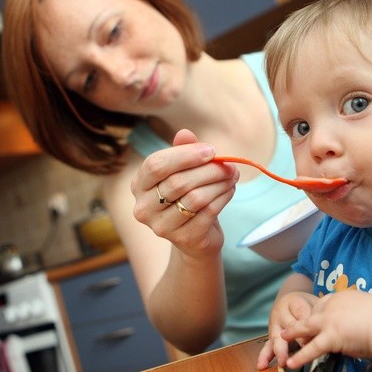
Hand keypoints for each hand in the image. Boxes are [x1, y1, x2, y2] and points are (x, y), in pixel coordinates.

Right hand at [130, 129, 238, 257]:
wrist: (196, 236)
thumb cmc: (187, 197)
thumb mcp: (184, 172)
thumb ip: (183, 151)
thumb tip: (184, 133)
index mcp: (138, 185)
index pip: (156, 164)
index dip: (185, 155)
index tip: (211, 151)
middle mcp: (144, 208)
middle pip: (178, 182)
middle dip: (209, 170)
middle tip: (229, 165)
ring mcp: (161, 227)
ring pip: (195, 198)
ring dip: (219, 183)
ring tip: (232, 176)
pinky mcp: (184, 238)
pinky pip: (208, 212)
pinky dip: (223, 197)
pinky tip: (230, 190)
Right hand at [257, 291, 318, 369]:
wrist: (290, 301)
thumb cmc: (305, 305)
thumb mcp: (313, 303)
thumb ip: (315, 316)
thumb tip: (316, 335)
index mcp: (294, 302)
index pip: (303, 314)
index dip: (310, 326)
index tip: (317, 336)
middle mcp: (281, 313)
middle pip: (289, 327)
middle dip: (297, 339)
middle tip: (304, 348)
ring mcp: (274, 325)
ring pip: (276, 338)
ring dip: (280, 351)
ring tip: (283, 362)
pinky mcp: (271, 337)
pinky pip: (267, 346)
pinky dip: (265, 356)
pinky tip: (262, 365)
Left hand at [281, 290, 371, 369]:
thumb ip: (364, 317)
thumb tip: (366, 327)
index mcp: (345, 297)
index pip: (325, 303)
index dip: (318, 312)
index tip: (315, 316)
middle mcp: (334, 306)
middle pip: (312, 313)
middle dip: (301, 322)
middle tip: (292, 327)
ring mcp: (330, 320)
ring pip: (306, 328)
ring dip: (293, 334)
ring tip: (282, 338)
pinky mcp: (331, 336)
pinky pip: (312, 348)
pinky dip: (301, 356)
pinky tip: (291, 363)